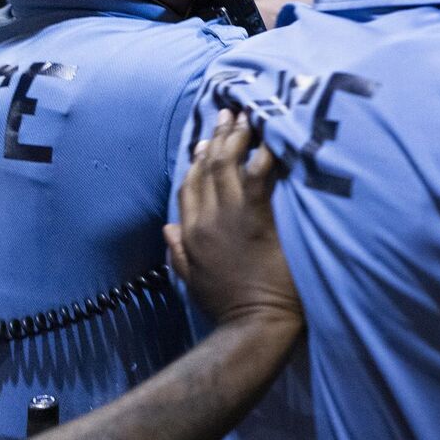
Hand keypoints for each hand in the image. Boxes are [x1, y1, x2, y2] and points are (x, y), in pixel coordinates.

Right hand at [164, 112, 299, 329]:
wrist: (254, 324)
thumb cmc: (229, 306)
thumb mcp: (193, 280)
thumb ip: (179, 252)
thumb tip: (167, 228)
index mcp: (188, 234)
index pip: (187, 186)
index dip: (195, 160)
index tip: (204, 141)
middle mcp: (205, 220)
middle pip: (206, 168)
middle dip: (217, 138)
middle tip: (230, 115)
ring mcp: (230, 217)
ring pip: (227, 166)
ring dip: (237, 138)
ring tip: (249, 117)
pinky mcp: (256, 219)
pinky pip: (257, 178)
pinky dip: (263, 157)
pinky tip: (271, 141)